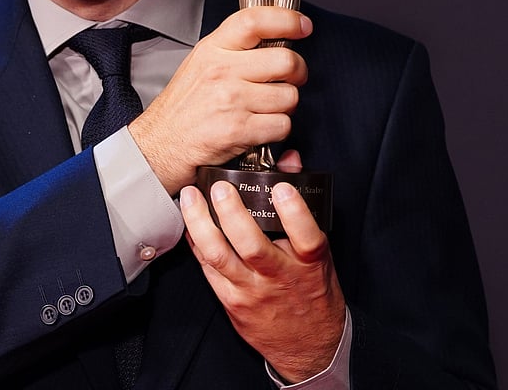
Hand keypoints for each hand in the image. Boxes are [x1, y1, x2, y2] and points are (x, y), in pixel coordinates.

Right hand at [128, 6, 309, 193]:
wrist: (160, 145)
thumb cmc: (183, 107)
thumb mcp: (200, 63)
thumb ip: (233, 48)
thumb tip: (276, 39)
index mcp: (213, 49)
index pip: (254, 21)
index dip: (287, 20)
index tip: (302, 26)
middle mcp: (222, 70)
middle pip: (286, 61)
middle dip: (297, 73)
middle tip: (289, 79)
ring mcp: (231, 100)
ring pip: (289, 96)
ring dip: (285, 107)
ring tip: (265, 109)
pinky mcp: (238, 130)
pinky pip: (282, 125)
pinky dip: (277, 130)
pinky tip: (259, 128)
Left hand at [179, 178, 345, 382]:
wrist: (308, 347)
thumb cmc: (313, 292)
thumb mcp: (319, 255)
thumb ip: (301, 203)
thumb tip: (290, 161)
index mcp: (309, 264)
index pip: (306, 237)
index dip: (294, 213)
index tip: (281, 188)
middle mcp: (279, 278)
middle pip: (252, 246)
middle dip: (232, 213)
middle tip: (219, 187)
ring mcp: (251, 291)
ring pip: (220, 257)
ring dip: (200, 224)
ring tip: (190, 197)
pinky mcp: (230, 301)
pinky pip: (207, 269)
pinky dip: (195, 243)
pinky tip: (188, 223)